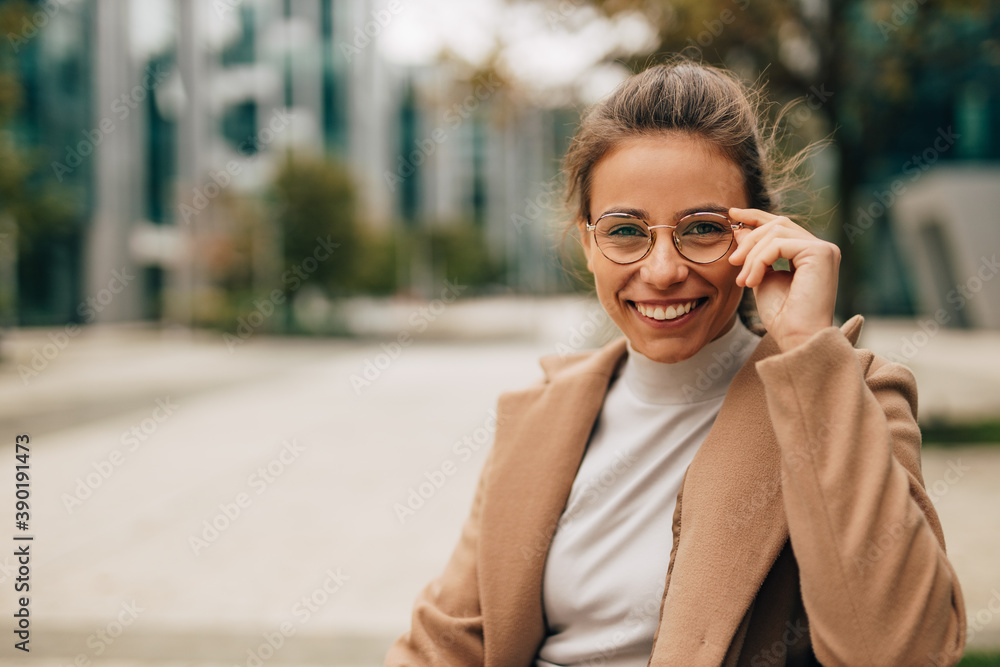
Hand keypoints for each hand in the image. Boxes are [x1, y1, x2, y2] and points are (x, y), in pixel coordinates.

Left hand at [727, 208, 840, 351]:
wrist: (797, 338)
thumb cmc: (782, 316)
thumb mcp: (761, 278)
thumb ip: (754, 254)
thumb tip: (741, 229)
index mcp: (809, 253)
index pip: (781, 226)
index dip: (756, 216)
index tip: (732, 214)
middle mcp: (821, 248)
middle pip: (777, 224)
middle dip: (750, 237)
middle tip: (732, 261)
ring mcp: (824, 249)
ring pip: (775, 233)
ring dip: (752, 255)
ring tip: (743, 281)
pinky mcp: (821, 252)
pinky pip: (779, 244)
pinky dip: (759, 261)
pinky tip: (752, 281)